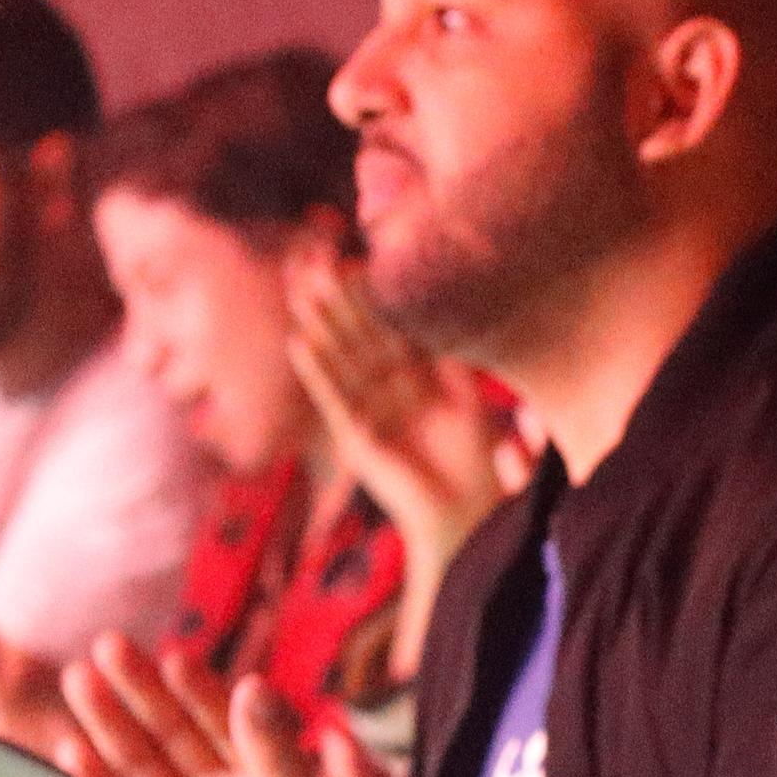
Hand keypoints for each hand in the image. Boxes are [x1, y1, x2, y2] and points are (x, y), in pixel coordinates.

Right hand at [63, 634, 411, 776]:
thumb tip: (339, 734)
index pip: (232, 728)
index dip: (202, 690)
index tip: (173, 654)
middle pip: (174, 739)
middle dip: (138, 695)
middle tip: (102, 652)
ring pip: (140, 774)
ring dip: (105, 730)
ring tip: (77, 686)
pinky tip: (68, 756)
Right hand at [289, 253, 522, 560]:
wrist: (466, 517)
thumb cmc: (476, 466)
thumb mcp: (471, 404)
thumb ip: (458, 365)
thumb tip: (452, 314)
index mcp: (418, 384)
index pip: (394, 332)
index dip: (381, 299)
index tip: (366, 260)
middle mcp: (388, 394)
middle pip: (362, 339)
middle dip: (344, 302)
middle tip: (323, 259)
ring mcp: (369, 413)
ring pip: (342, 360)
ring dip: (323, 325)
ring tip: (303, 289)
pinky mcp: (358, 438)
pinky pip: (333, 397)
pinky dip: (317, 370)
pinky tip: (299, 341)